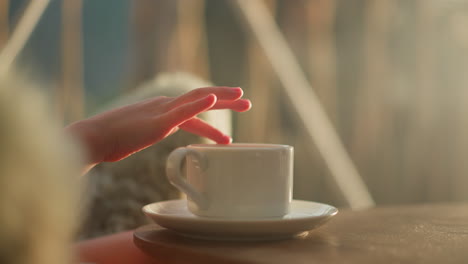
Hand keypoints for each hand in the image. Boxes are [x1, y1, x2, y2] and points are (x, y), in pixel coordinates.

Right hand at [65, 87, 250, 171]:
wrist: (92, 139)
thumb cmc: (113, 140)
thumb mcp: (142, 133)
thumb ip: (159, 128)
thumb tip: (170, 129)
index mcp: (162, 109)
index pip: (194, 106)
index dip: (214, 108)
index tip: (230, 110)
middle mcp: (164, 105)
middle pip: (201, 97)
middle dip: (226, 98)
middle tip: (247, 101)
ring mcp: (161, 112)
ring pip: (197, 99)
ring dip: (222, 97)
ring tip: (243, 99)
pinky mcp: (156, 122)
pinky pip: (181, 111)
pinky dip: (199, 104)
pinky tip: (213, 99)